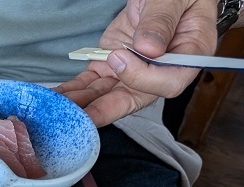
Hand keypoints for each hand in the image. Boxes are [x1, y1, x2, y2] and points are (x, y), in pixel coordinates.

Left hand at [56, 0, 217, 126]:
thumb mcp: (172, 0)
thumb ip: (161, 22)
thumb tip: (148, 49)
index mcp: (188, 57)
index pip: (168, 82)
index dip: (143, 78)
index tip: (120, 58)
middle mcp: (158, 73)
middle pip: (132, 99)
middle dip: (103, 110)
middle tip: (79, 118)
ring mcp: (132, 73)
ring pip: (106, 96)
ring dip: (82, 106)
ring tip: (58, 112)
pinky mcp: (110, 68)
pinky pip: (90, 84)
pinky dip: (72, 92)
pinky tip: (55, 100)